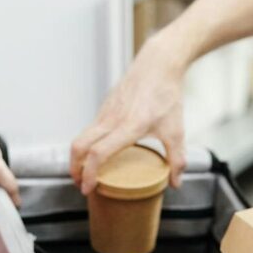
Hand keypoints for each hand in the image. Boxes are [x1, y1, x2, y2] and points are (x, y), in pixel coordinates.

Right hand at [70, 36, 188, 194]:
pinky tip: (98, 151)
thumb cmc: (167, 95)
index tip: (87, 188)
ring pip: (82, 136)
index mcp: (128, 126)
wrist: (158, 64)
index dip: (89, 173)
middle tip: (80, 184)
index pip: (98, 153)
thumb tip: (175, 183)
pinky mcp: (106, 106)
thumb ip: (177, 159)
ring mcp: (106, 111)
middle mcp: (112, 119)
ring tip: (87, 172)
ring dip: (78, 156)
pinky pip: (90, 128)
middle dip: (74, 168)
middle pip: (79, 145)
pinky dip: (87, 144)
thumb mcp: (176, 130)